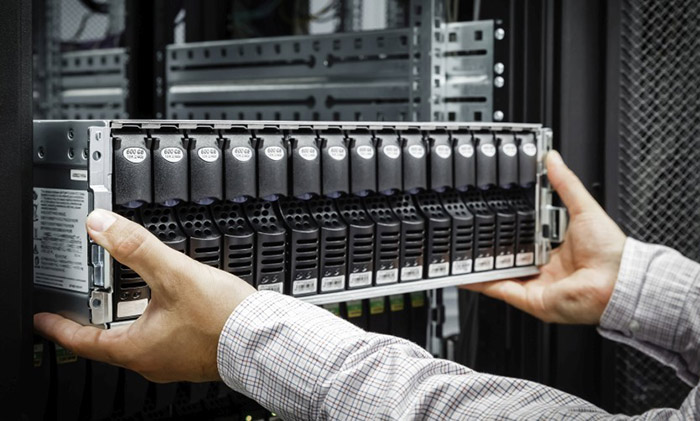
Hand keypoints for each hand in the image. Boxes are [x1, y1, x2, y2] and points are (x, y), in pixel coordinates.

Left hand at [33, 209, 255, 381]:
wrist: (263, 339)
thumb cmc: (222, 319)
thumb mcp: (174, 274)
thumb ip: (136, 247)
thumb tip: (101, 225)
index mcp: (137, 348)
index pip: (83, 342)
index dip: (59, 328)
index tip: (44, 321)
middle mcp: (151, 362)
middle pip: (109, 345)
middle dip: (94, 326)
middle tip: (83, 309)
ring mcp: (173, 362)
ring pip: (138, 344)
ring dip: (127, 325)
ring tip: (126, 304)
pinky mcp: (193, 357)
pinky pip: (163, 343)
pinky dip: (155, 326)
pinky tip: (170, 310)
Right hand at [463, 150, 626, 323]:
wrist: (618, 282)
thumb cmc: (610, 252)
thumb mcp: (584, 209)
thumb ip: (565, 184)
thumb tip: (553, 159)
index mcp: (557, 248)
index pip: (526, 235)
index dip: (510, 225)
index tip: (494, 212)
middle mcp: (546, 268)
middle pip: (510, 255)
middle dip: (490, 245)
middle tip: (471, 229)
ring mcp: (536, 284)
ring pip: (500, 273)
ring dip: (480, 264)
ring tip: (460, 251)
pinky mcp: (530, 298)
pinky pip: (499, 290)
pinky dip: (480, 283)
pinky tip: (465, 274)